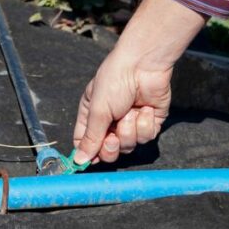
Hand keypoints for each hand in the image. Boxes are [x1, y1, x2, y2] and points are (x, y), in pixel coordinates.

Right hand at [73, 0, 207, 164]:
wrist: (144, 65)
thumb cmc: (114, 81)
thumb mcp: (98, 110)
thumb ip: (90, 138)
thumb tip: (78, 160)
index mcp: (91, 115)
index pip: (85, 142)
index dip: (87, 153)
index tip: (88, 162)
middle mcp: (110, 121)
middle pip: (108, 150)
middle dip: (111, 147)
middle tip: (112, 137)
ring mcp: (130, 122)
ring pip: (129, 145)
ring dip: (130, 131)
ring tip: (130, 112)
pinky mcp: (149, 122)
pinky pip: (146, 137)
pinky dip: (145, 125)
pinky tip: (143, 109)